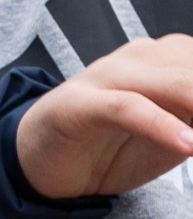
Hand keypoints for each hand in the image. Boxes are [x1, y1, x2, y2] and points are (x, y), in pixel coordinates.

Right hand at [17, 35, 192, 201]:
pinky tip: (187, 144)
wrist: (40, 160)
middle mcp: (141, 57)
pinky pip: (128, 108)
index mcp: (167, 58)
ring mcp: (108, 76)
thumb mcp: (176, 135)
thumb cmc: (110, 146)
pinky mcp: (82, 104)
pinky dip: (162, 125)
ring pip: (174, 82)